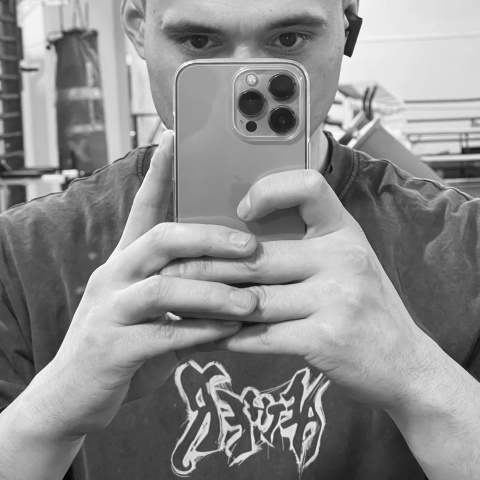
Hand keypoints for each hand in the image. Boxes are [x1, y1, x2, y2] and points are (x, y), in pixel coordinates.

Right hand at [26, 131, 257, 437]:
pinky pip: (163, 336)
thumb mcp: (147, 306)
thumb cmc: (122, 341)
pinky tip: (230, 333)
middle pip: (160, 240)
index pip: (141, 207)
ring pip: (164, 289)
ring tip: (252, 302)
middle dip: (209, 240)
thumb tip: (232, 276)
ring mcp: (109, 311)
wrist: (72, 393)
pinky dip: (200, 333)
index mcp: (124, 261)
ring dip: (213, 294)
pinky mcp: (111, 349)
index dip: (158, 173)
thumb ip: (181, 288)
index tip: (174, 139)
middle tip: (252, 247)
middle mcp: (113, 276)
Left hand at [162, 169, 429, 410]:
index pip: (309, 186)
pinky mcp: (326, 338)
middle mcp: (343, 258)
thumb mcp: (345, 263)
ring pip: (252, 298)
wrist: (406, 365)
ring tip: (174, 304)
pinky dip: (225, 339)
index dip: (271, 189)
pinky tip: (202, 338)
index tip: (241, 209)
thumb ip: (304, 248)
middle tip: (168, 270)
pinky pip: (260, 336)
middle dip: (205, 266)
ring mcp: (337, 298)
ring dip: (206, 304)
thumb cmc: (364, 309)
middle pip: (257, 255)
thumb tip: (237, 241)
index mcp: (344, 232)